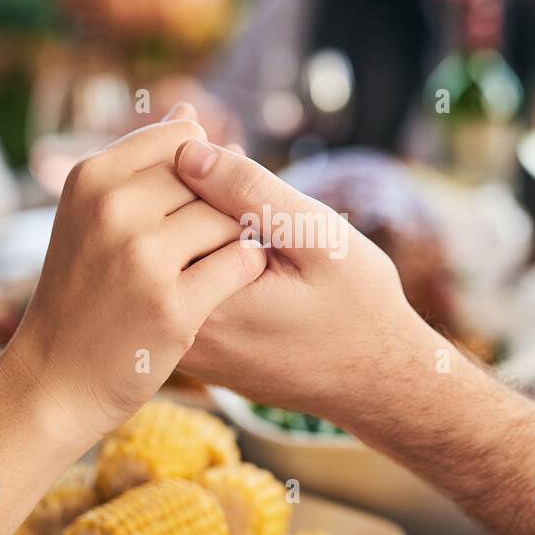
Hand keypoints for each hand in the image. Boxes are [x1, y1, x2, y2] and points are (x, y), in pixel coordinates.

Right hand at [7, 105, 266, 440]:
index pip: (184, 138)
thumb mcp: (91, 214)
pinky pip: (242, 263)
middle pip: (211, 177)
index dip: (205, 167)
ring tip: (214, 262)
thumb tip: (190, 112)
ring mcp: (143, 258)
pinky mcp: (173, 306)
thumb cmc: (82, 292)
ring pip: (230, 218)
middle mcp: (114, 210)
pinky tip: (226, 285)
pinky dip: (245, 270)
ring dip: (236, 238)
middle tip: (206, 241)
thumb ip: (141, 162)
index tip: (195, 202)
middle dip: (223, 204)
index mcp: (92, 177)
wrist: (54, 379)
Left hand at [172, 139, 444, 430]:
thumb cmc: (358, 307)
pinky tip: (246, 244)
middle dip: (193, 192)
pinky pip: (184, 288)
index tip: (236, 157)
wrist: (376, 382)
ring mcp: (185, 347)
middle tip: (240, 174)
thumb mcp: (317, 238)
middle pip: (158, 238)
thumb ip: (251, 192)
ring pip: (169, 262)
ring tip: (248, 213)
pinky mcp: (197, 351)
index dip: (199, 168)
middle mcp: (180, 332)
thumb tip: (187, 151)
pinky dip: (206, 257)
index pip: (165, 211)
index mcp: (203, 302)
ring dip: (199, 224)